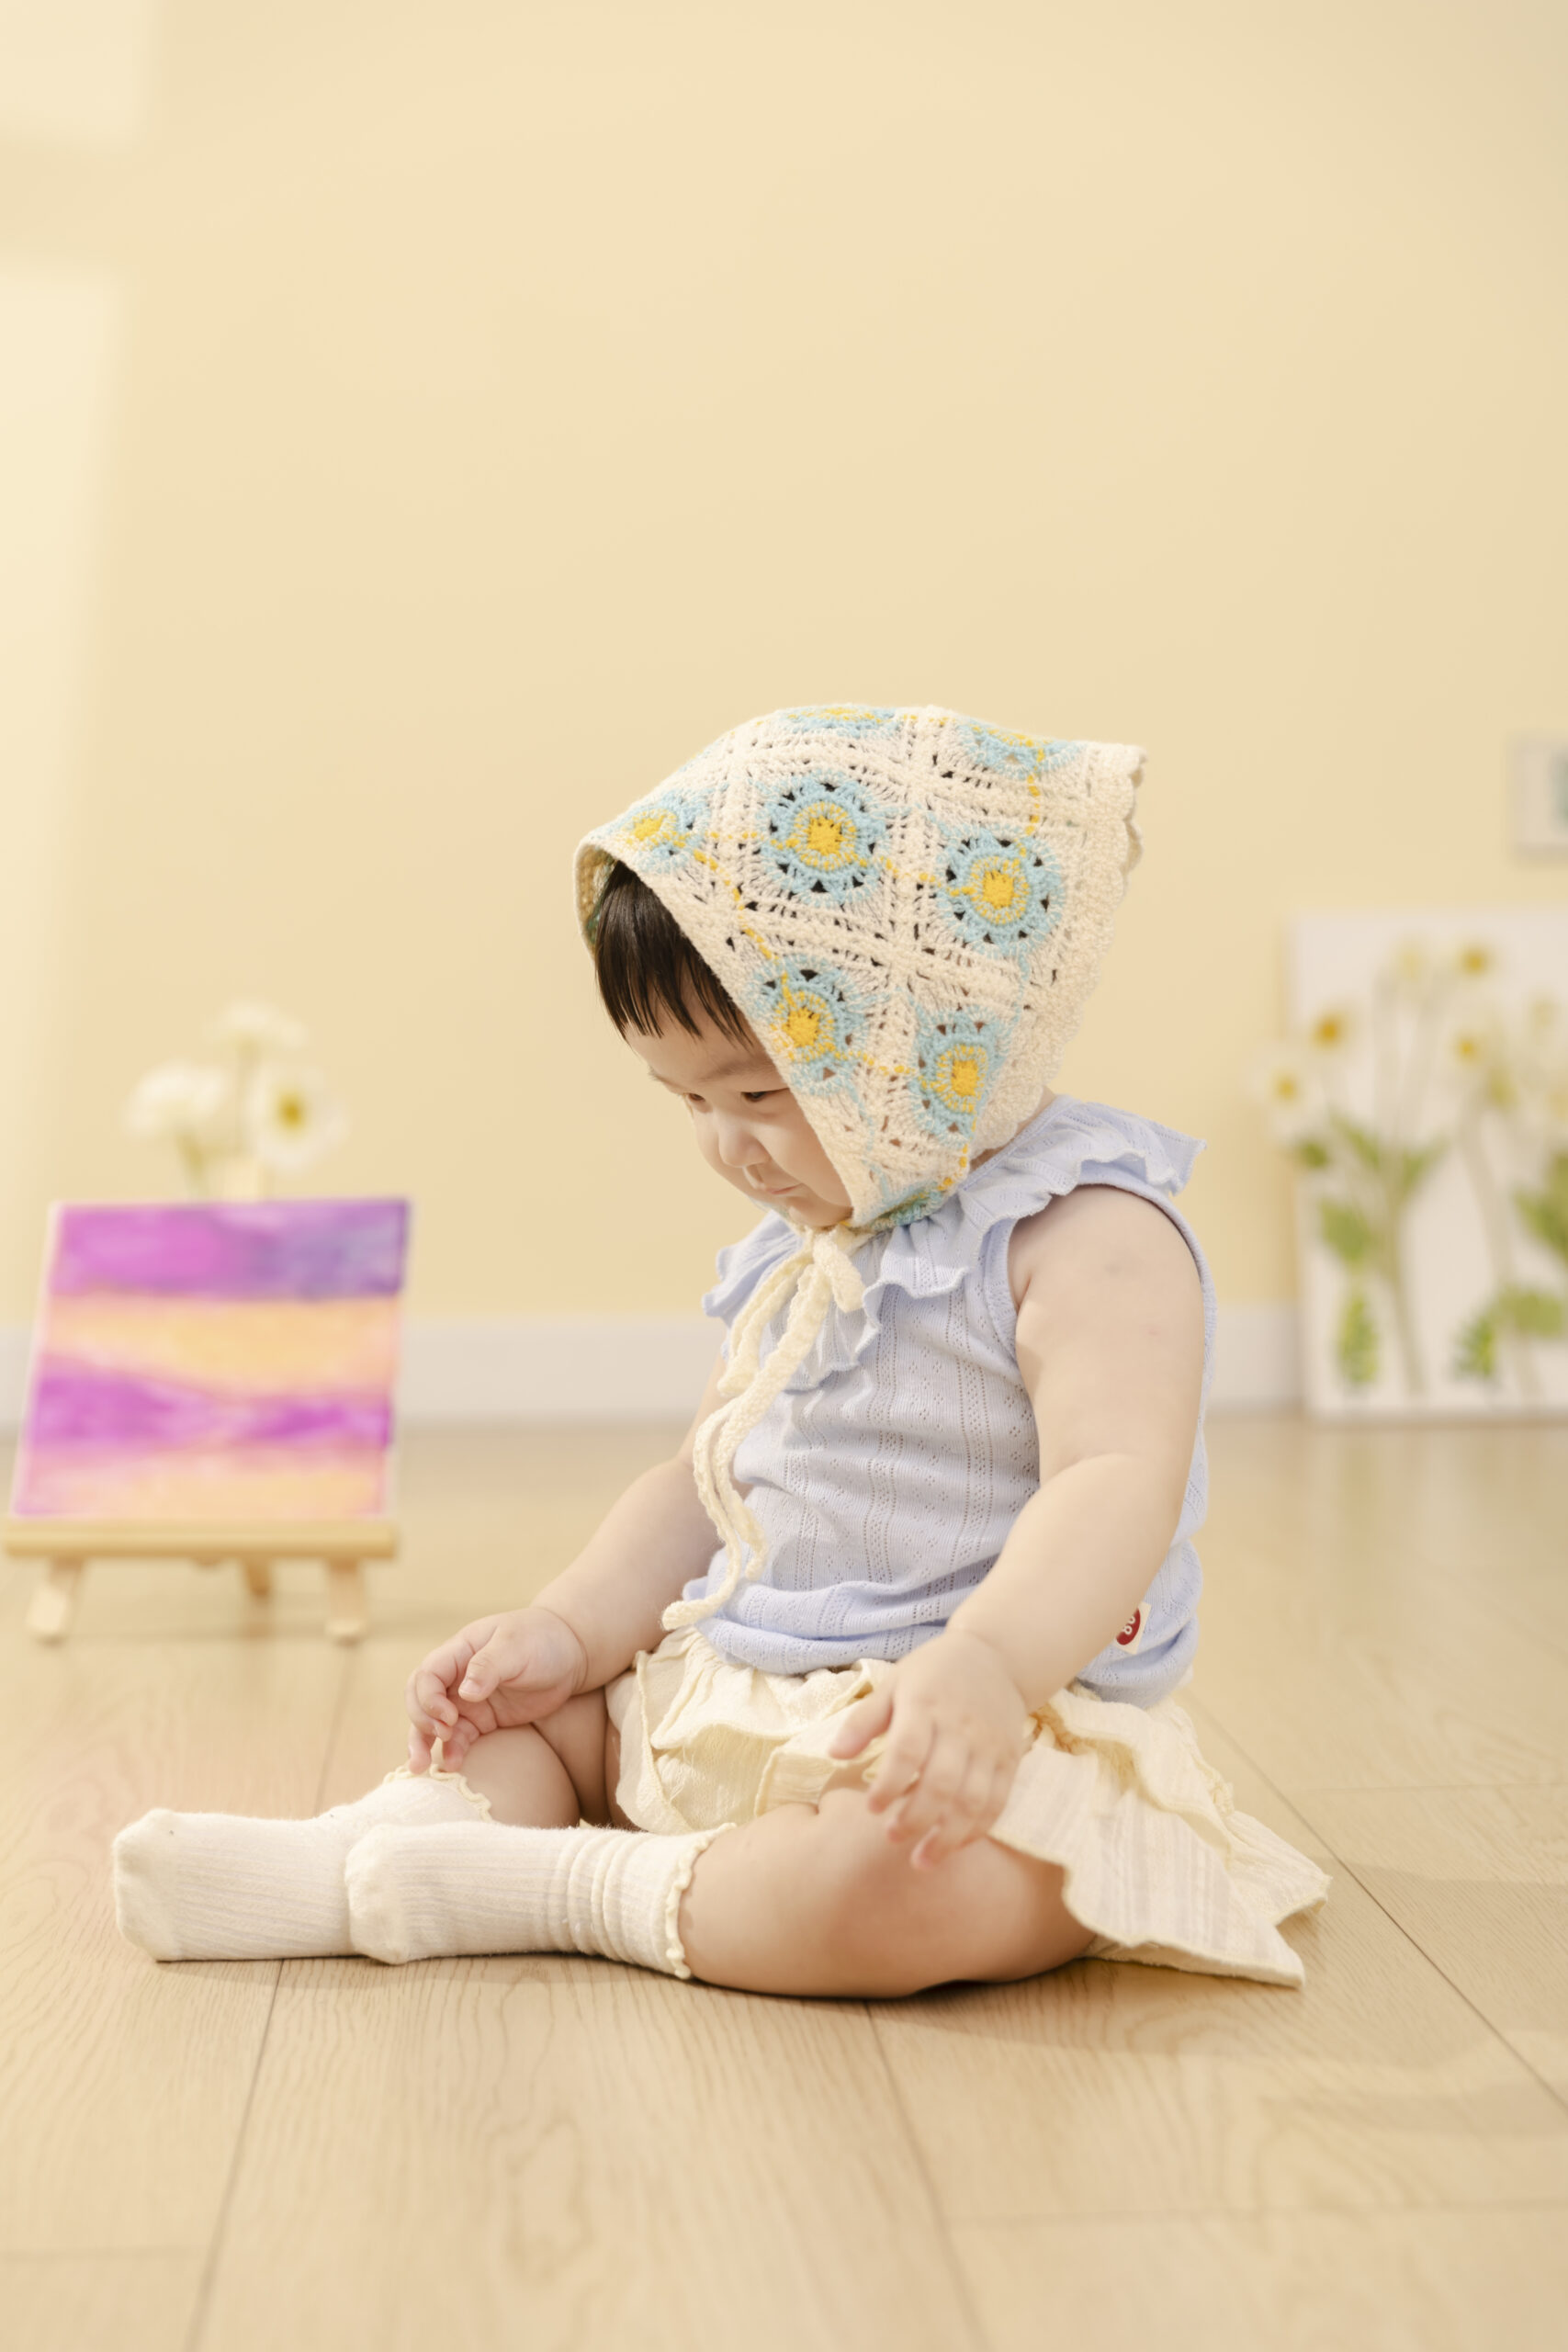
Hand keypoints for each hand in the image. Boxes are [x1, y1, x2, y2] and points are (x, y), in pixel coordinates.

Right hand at [404, 1606, 588, 1772]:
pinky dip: (451, 1752)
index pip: (427, 1675)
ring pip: (432, 1724)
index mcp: (459, 1652)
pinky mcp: (481, 1721)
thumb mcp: (516, 1646)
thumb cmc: (541, 1639)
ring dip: (423, 1743)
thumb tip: (465, 1693)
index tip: (449, 1717)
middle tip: (440, 1737)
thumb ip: (489, 1666)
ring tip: (420, 1767)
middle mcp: (456, 1677)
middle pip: (420, 1700)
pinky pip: (457, 1739)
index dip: (428, 1699)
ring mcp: (466, 1701)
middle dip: (421, 1722)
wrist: (569, 1655)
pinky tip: (452, 1766)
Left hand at [827, 1628, 1029, 1868]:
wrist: (996, 1657)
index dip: (889, 1784)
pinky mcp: (1010, 1759)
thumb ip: (864, 1720)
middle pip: (940, 1783)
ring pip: (972, 1800)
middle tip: (891, 1839)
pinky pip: (997, 1802)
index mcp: (925, 1705)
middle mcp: (960, 1728)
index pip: (907, 1751)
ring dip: (947, 1836)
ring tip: (922, 1861)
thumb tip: (833, 1754)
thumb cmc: (933, 1672)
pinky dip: (977, 1829)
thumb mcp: (894, 1683)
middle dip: (915, 1818)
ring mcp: (989, 1746)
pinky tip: (954, 1845)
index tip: (870, 1808)